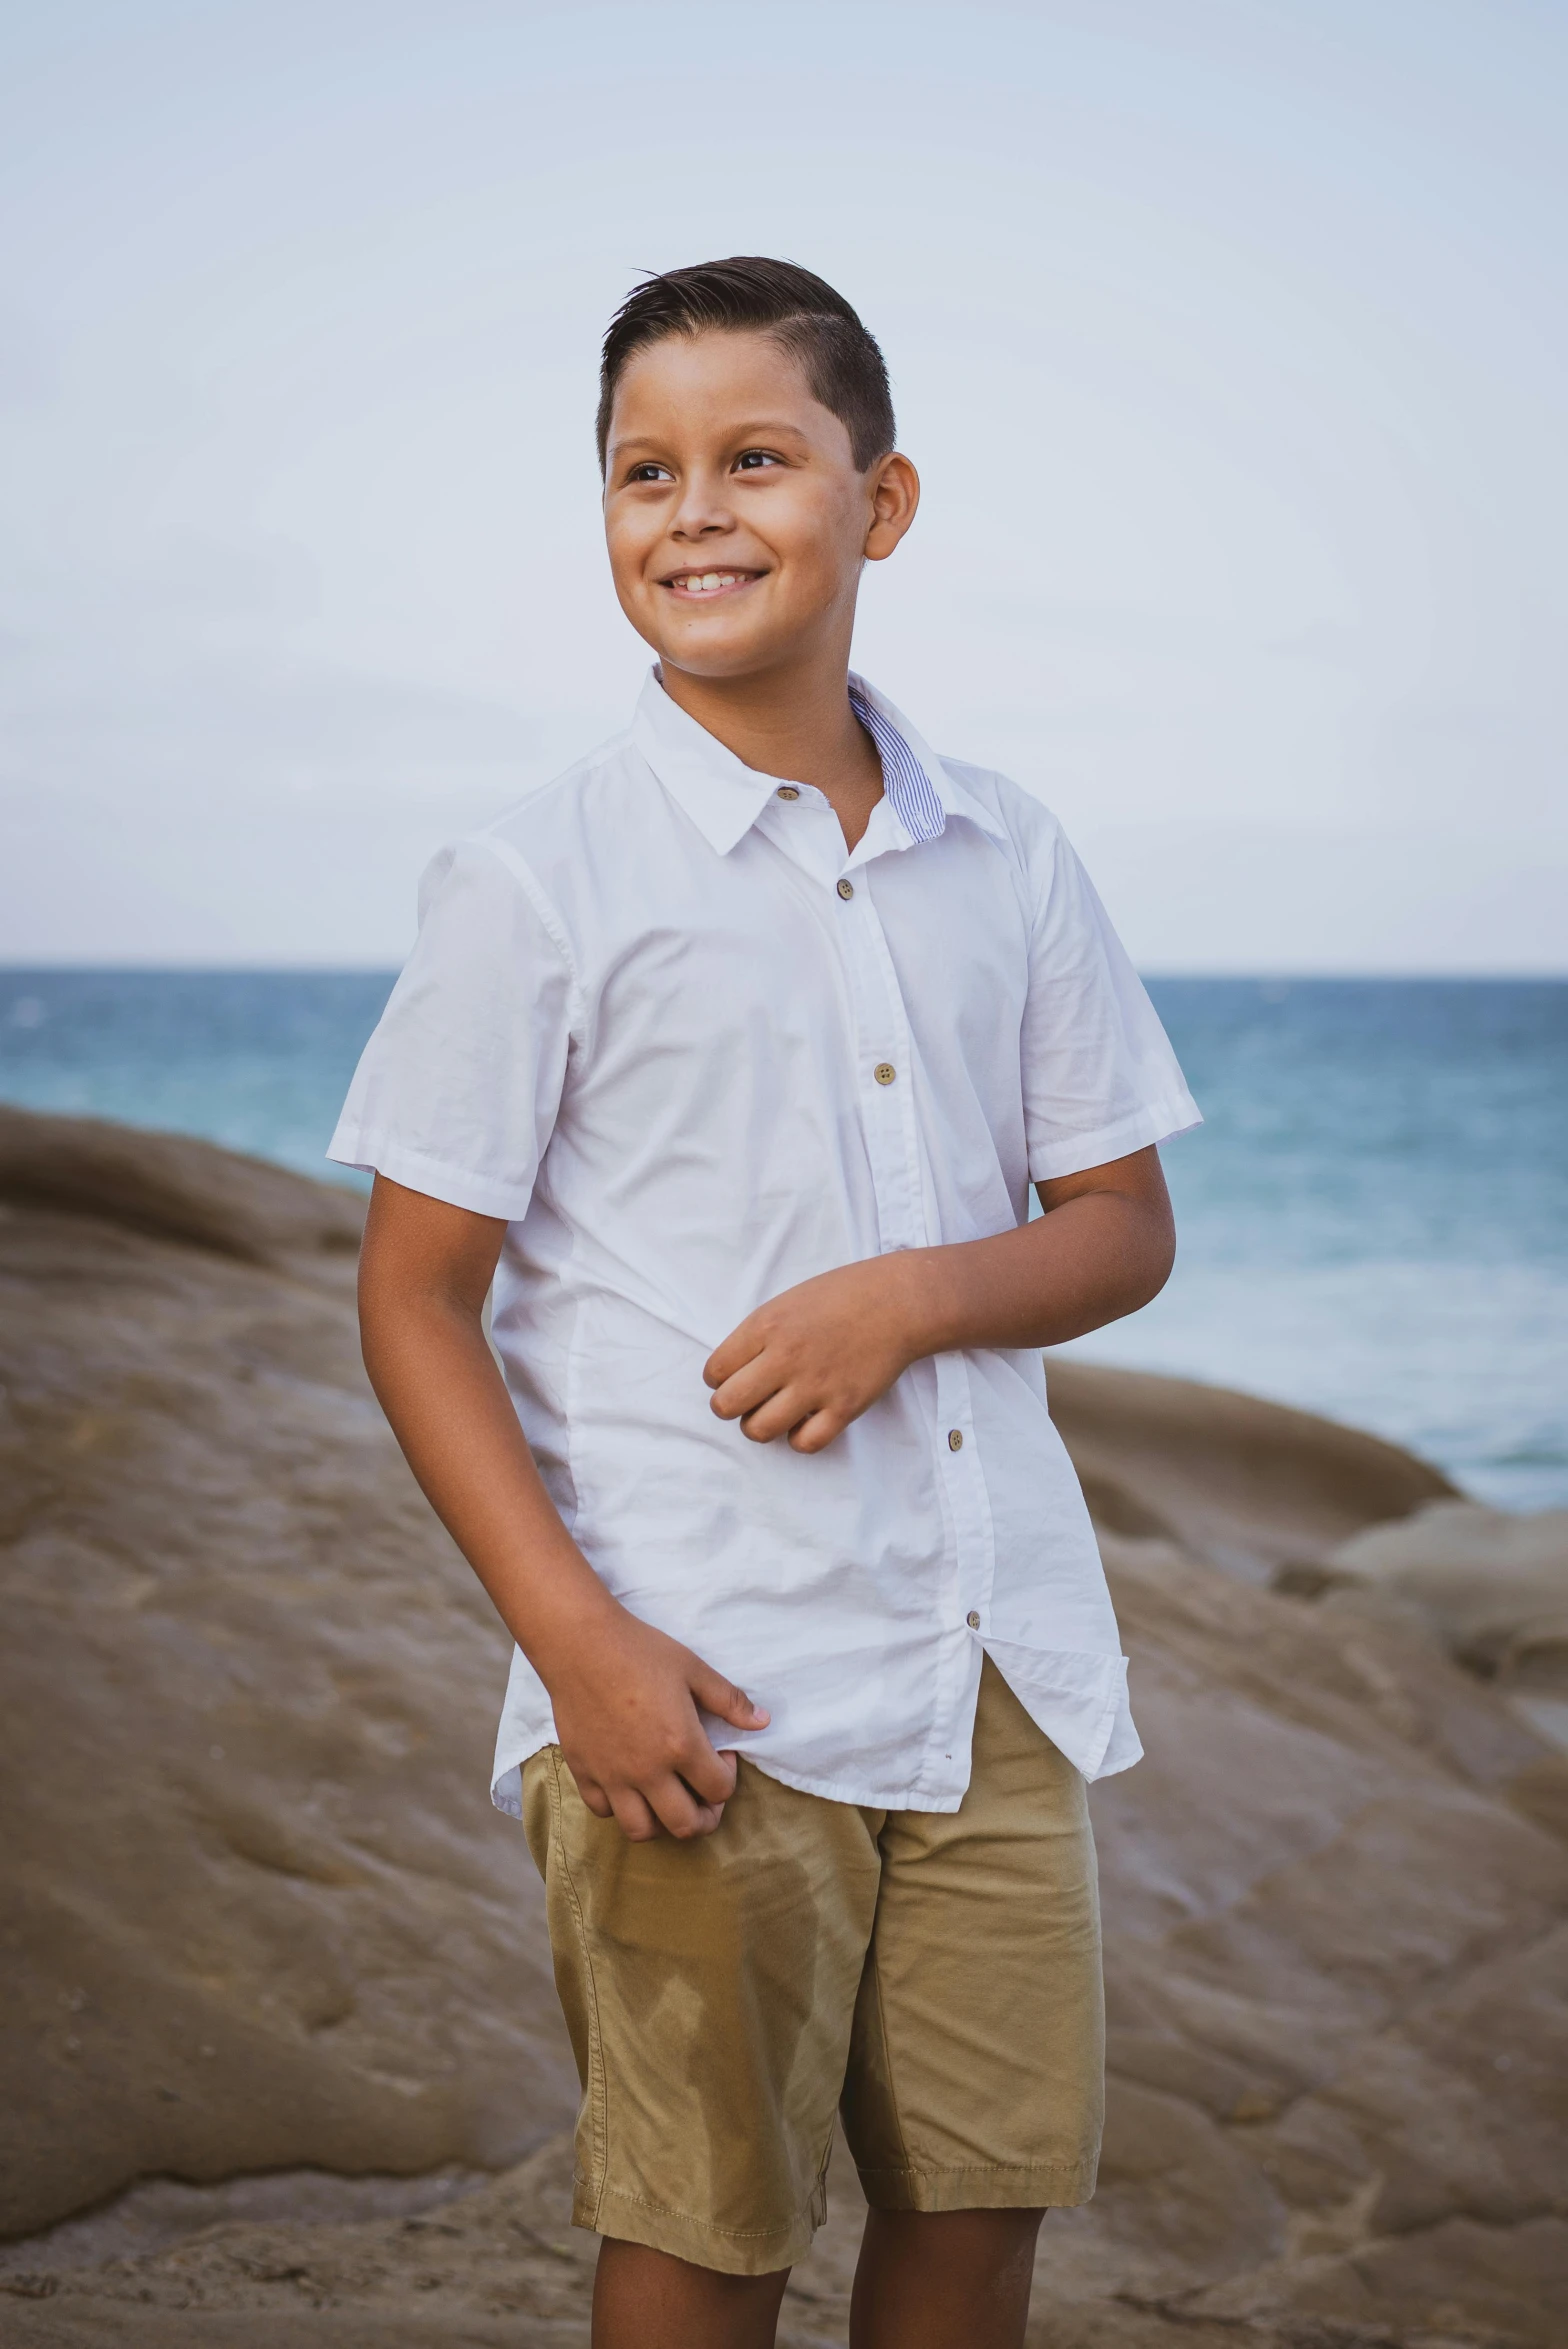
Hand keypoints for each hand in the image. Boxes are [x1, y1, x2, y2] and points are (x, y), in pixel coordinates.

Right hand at [542, 1597, 769, 1841]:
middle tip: (703, 1794)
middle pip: (686, 1825)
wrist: (580, 1644)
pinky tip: (627, 1784)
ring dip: (661, 1822)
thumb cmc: (640, 1651)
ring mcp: (613, 1776)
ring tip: (666, 1799)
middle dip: (704, 1816)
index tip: (720, 1754)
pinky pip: (602, 1811)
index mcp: (681, 1745)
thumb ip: (729, 1700)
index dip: (728, 1776)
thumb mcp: (693, 1669)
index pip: (719, 1790)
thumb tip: (763, 1722)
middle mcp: (648, 1771)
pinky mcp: (583, 1772)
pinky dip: (618, 1807)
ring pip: (642, 1830)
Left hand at [704, 1256, 922, 1451]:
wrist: (897, 1302)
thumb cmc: (841, 1296)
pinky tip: (805, 1422)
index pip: (714, 1372)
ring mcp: (815, 1385)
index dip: (719, 1379)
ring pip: (758, 1430)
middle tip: (748, 1399)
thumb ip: (757, 1335)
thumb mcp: (787, 1302)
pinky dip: (799, 1439)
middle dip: (730, 1407)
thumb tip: (732, 1371)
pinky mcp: (844, 1407)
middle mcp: (785, 1358)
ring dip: (760, 1425)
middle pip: (726, 1405)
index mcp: (766, 1326)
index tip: (734, 1377)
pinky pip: (804, 1443)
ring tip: (774, 1412)